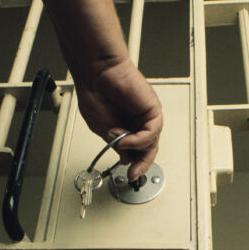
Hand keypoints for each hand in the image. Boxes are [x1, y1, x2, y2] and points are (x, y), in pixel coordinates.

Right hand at [74, 58, 162, 179]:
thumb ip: (116, 145)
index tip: (130, 175)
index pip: (137, 152)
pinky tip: (125, 138)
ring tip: (118, 141)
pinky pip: (151, 132)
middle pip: (148, 150)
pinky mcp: (153, 110)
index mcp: (125, 128)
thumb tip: (126, 158)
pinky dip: (138, 140)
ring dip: (133, 147)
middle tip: (134, 173)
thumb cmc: (96, 94)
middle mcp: (138, 123)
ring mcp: (145, 117)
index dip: (135, 165)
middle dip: (141, 164)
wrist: (97, 74)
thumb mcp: (103, 130)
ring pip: (150, 143)